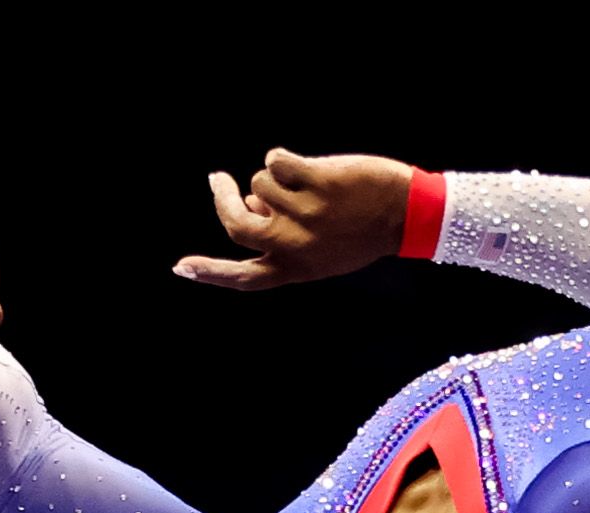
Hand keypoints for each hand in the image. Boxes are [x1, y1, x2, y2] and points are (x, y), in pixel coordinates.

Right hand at [175, 149, 413, 291]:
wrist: (409, 213)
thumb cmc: (365, 229)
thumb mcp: (325, 250)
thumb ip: (285, 239)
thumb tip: (250, 208)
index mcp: (297, 269)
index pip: (245, 278)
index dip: (209, 272)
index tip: (179, 266)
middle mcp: (296, 246)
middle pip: (236, 222)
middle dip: (222, 198)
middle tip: (219, 180)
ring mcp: (304, 214)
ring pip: (260, 183)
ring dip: (277, 177)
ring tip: (311, 185)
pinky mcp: (313, 182)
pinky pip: (275, 160)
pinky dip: (286, 157)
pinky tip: (313, 168)